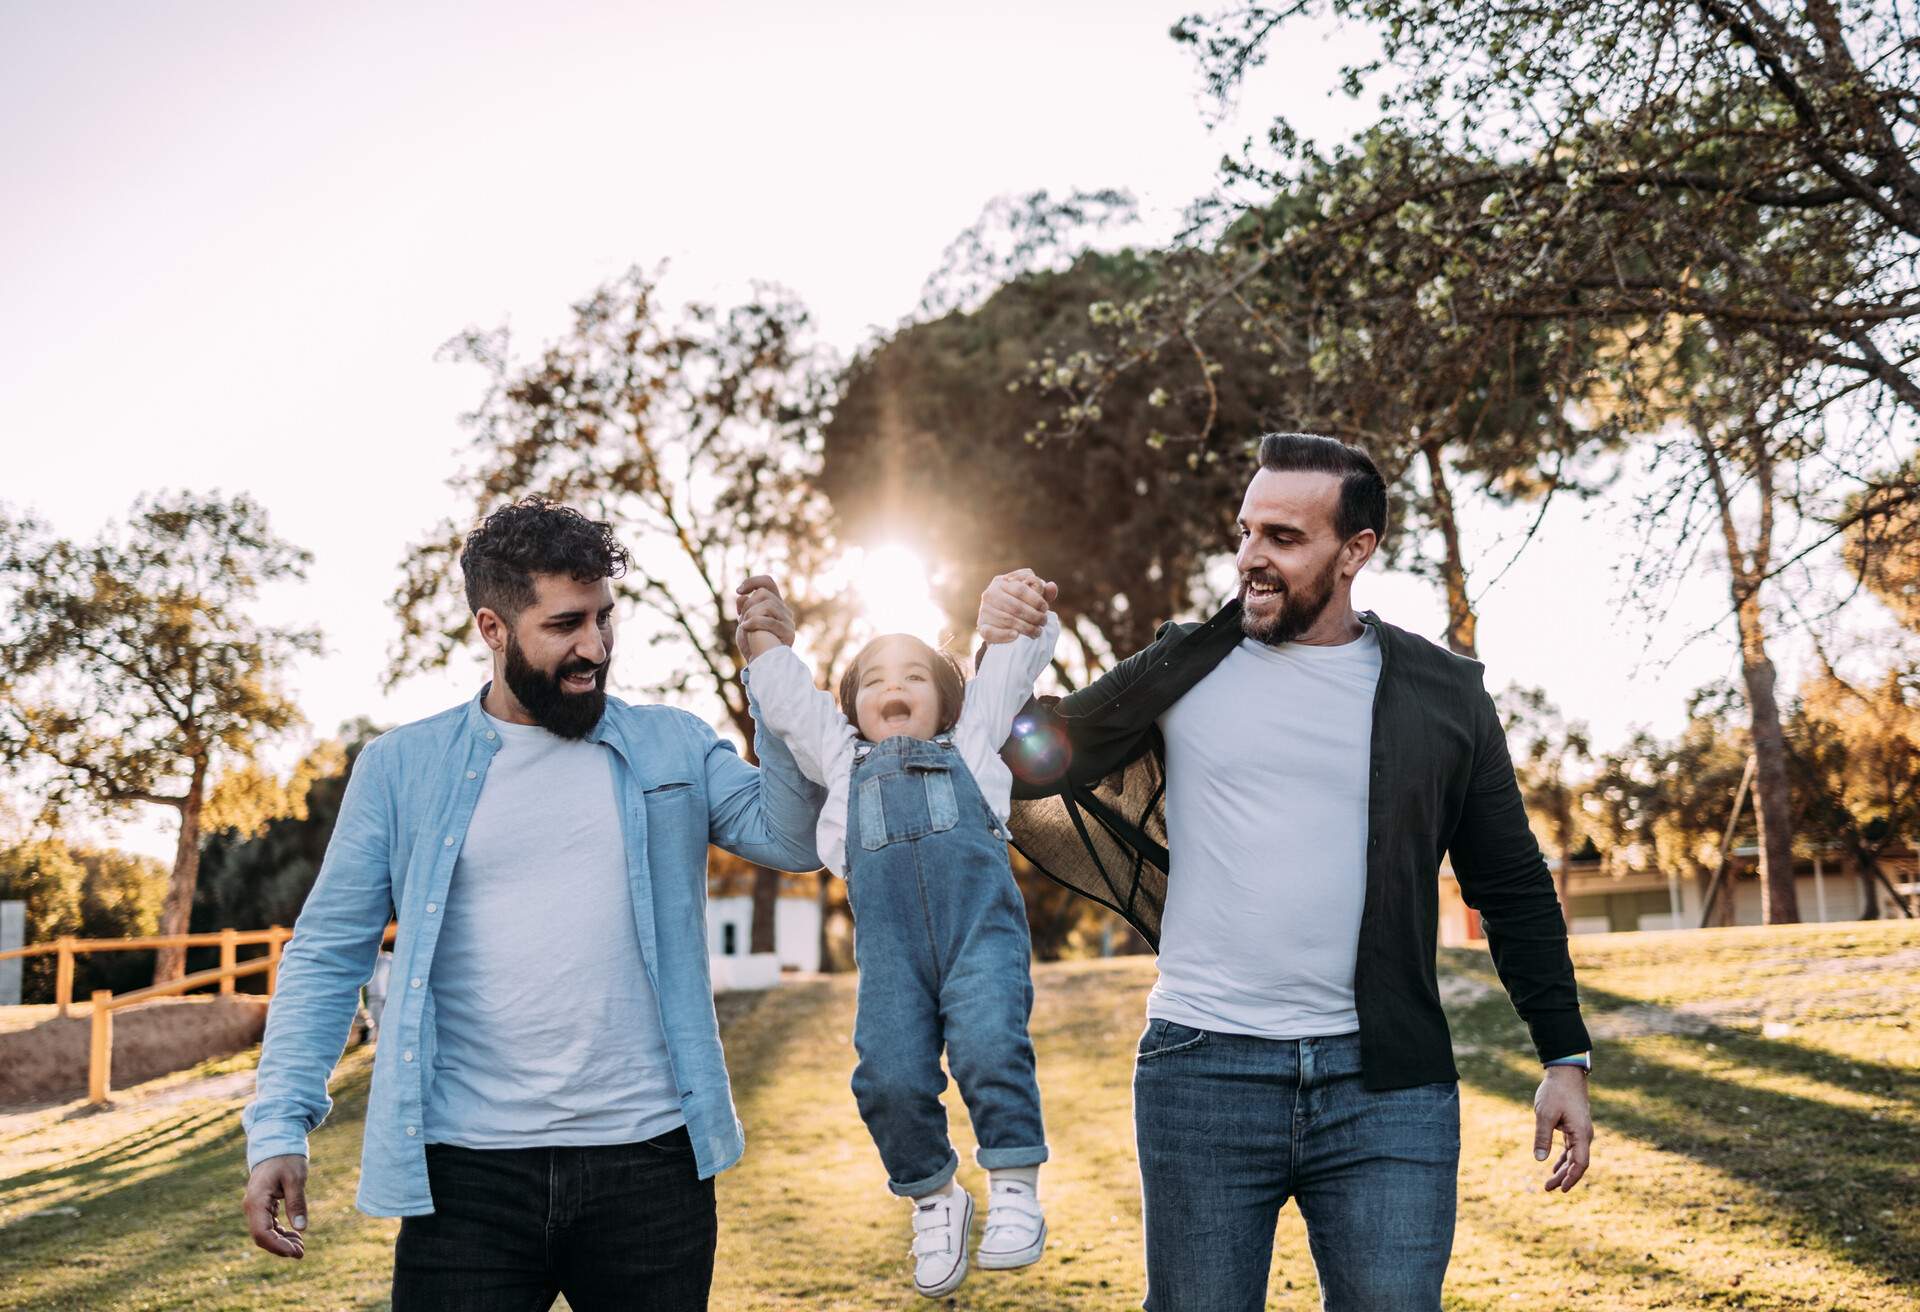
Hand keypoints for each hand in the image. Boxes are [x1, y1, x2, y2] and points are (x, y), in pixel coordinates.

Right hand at [243, 1154, 308, 1258]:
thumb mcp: (296, 1179)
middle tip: (301, 1253)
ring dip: (282, 1242)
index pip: (261, 1233)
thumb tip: (301, 1228)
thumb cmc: (286, 1158)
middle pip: (262, 1236)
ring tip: (301, 1247)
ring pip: (265, 1233)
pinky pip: (269, 1225)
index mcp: (256, 1201)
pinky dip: (281, 1233)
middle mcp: (252, 1206)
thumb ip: (297, 1203)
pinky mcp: (263, 1206)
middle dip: (280, 1247)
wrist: (277, 1143)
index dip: (277, 1246)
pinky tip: (296, 1236)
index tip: (295, 1252)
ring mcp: (256, 1207)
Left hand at [735, 575, 795, 660]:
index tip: (738, 591)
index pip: (768, 582)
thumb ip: (745, 609)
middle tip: (742, 620)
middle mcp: (784, 611)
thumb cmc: (753, 646)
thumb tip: (742, 597)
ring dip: (750, 615)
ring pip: (767, 603)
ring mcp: (787, 621)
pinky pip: (768, 620)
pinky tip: (745, 628)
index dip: (753, 581)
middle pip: (764, 593)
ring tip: (745, 628)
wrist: (763, 666)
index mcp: (775, 606)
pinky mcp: (788, 632)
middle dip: (748, 605)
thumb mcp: (745, 624)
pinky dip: (754, 622)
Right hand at [977, 568, 1056, 641]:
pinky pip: (991, 632)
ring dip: (1025, 628)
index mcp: (1001, 581)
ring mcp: (983, 610)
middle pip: (1015, 606)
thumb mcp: (1032, 597)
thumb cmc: (1021, 605)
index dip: (1036, 599)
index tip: (1046, 608)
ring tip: (1037, 632)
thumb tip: (1052, 586)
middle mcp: (989, 594)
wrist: (1002, 623)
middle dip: (1033, 616)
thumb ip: (1043, 592)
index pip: (1020, 589)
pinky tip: (1016, 636)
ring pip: (1007, 619)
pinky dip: (1004, 635)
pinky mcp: (981, 626)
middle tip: (1043, 622)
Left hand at [1532, 1066, 1593, 1192]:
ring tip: (1550, 1183)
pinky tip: (1554, 1167)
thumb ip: (1542, 1137)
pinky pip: (1571, 1149)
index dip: (1572, 1178)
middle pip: (1577, 1163)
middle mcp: (1584, 1135)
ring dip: (1563, 1170)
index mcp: (1581, 1133)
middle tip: (1548, 1189)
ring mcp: (1580, 1131)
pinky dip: (1563, 1159)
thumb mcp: (1544, 1114)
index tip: (1562, 1189)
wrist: (1565, 1073)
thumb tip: (1539, 1159)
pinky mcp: (1575, 1127)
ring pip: (1574, 1157)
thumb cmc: (1555, 1091)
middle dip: (1564, 1178)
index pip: (1580, 1163)